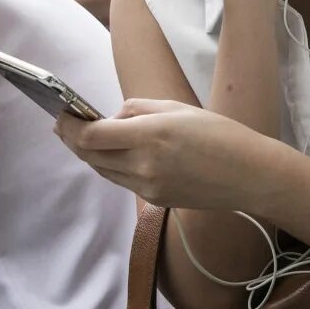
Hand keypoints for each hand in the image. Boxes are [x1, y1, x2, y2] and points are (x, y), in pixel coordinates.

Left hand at [57, 98, 281, 210]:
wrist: (249, 175)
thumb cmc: (219, 135)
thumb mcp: (177, 108)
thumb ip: (137, 109)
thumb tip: (111, 117)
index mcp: (151, 135)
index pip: (92, 135)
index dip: (69, 126)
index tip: (60, 113)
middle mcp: (145, 165)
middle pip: (90, 155)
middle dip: (72, 139)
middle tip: (62, 124)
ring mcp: (148, 187)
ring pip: (103, 170)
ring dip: (89, 154)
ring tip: (81, 137)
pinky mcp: (154, 200)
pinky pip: (122, 181)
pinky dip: (111, 165)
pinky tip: (112, 153)